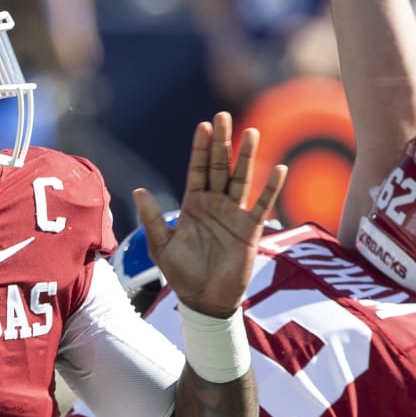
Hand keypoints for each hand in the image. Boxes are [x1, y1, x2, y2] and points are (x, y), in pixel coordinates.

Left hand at [133, 112, 285, 317]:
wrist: (205, 300)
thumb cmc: (181, 275)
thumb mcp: (162, 246)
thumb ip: (152, 219)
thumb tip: (137, 191)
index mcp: (193, 204)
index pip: (197, 169)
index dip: (200, 148)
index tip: (203, 126)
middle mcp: (214, 204)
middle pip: (220, 166)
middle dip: (222, 142)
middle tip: (224, 116)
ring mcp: (234, 214)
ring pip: (241, 178)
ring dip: (246, 157)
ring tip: (251, 133)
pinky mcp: (250, 229)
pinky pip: (263, 204)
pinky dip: (271, 187)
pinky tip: (278, 168)